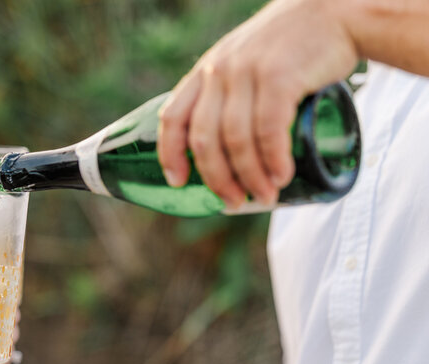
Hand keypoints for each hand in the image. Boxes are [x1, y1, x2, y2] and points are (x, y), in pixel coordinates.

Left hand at [157, 0, 357, 207]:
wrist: (337, 11)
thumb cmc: (293, 46)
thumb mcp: (246, 62)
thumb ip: (230, 95)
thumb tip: (226, 151)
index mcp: (206, 71)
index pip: (172, 118)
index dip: (170, 154)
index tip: (177, 182)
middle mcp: (220, 70)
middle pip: (205, 139)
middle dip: (217, 179)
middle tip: (234, 202)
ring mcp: (247, 72)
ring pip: (237, 140)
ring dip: (250, 176)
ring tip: (265, 195)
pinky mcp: (279, 76)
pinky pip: (268, 130)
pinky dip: (273, 159)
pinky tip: (281, 176)